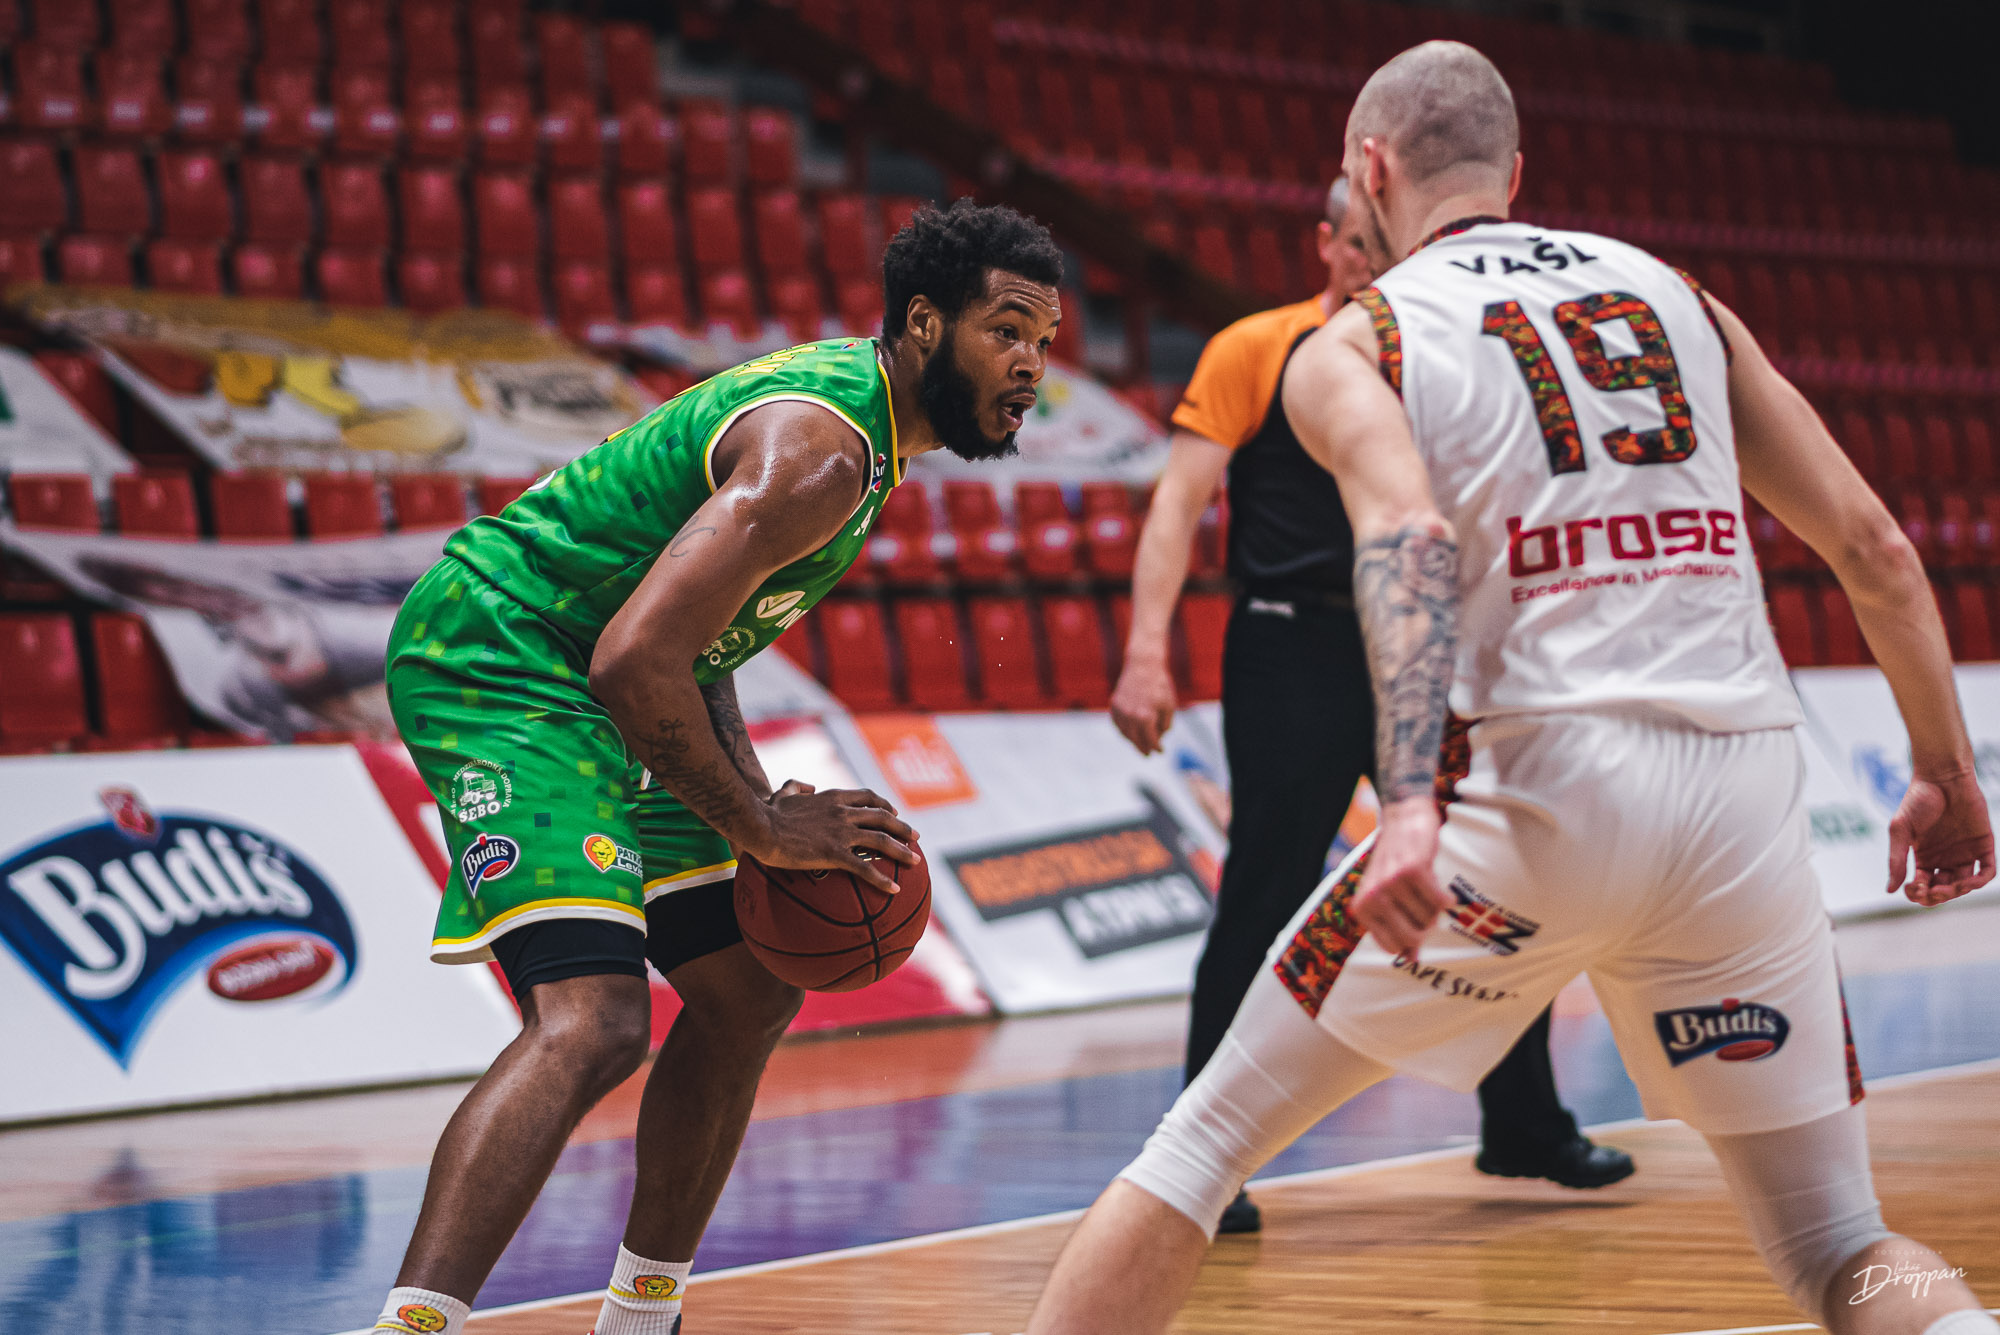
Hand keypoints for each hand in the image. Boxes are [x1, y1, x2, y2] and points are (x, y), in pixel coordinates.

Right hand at [753, 786, 918, 892]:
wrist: (761, 827)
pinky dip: (882, 879)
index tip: (894, 812)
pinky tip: (895, 889)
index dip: (884, 804)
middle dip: (902, 827)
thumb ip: (795, 786)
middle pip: (882, 817)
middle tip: (915, 837)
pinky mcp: (835, 853)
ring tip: (916, 862)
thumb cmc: (766, 813)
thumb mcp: (782, 793)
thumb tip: (805, 785)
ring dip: (902, 851)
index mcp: (832, 798)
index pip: (866, 797)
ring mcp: (841, 833)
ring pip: (881, 840)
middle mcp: (842, 812)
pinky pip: (865, 868)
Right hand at [1110, 653, 1177, 754]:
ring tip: (1138, 744)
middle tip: (1146, 755)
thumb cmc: (1159, 685)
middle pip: (1136, 739)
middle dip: (1142, 748)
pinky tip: (1130, 732)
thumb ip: (1165, 725)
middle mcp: (1130, 716)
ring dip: (1132, 740)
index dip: (1156, 747)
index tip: (1160, 752)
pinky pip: (1118, 723)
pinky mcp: (1114, 704)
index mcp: (1145, 717)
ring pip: (1125, 733)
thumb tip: (1158, 737)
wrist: (1143, 665)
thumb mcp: (1169, 706)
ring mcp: (1120, 710)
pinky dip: (1123, 729)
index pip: (1151, 740)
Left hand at [1353, 798, 1448, 957]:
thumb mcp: (1389, 899)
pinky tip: (1446, 894)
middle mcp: (1373, 897)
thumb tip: (1412, 961)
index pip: (1393, 948)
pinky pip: (1439, 902)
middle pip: (1413, 937)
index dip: (1411, 939)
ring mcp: (1391, 883)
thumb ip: (1399, 929)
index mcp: (1362, 908)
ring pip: (1429, 918)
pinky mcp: (1412, 870)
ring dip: (1436, 908)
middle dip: (1427, 928)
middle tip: (1427, 910)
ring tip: (1428, 890)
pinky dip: (1447, 900)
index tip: (1414, 922)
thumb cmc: (1396, 865)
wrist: (1403, 820)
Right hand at [1887, 768, 1994, 905]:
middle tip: (1932, 891)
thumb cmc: (1917, 800)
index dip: (1917, 894)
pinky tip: (1969, 882)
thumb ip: (1896, 860)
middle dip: (1937, 897)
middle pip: (1943, 890)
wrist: (1943, 777)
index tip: (1913, 887)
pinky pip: (1987, 872)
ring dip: (1958, 892)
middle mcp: (1945, 859)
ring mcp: (1965, 854)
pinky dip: (1979, 881)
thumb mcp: (1900, 831)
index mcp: (1924, 857)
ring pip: (1964, 885)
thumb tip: (1890, 890)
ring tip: (1950, 887)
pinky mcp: (1983, 846)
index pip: (1922, 887)